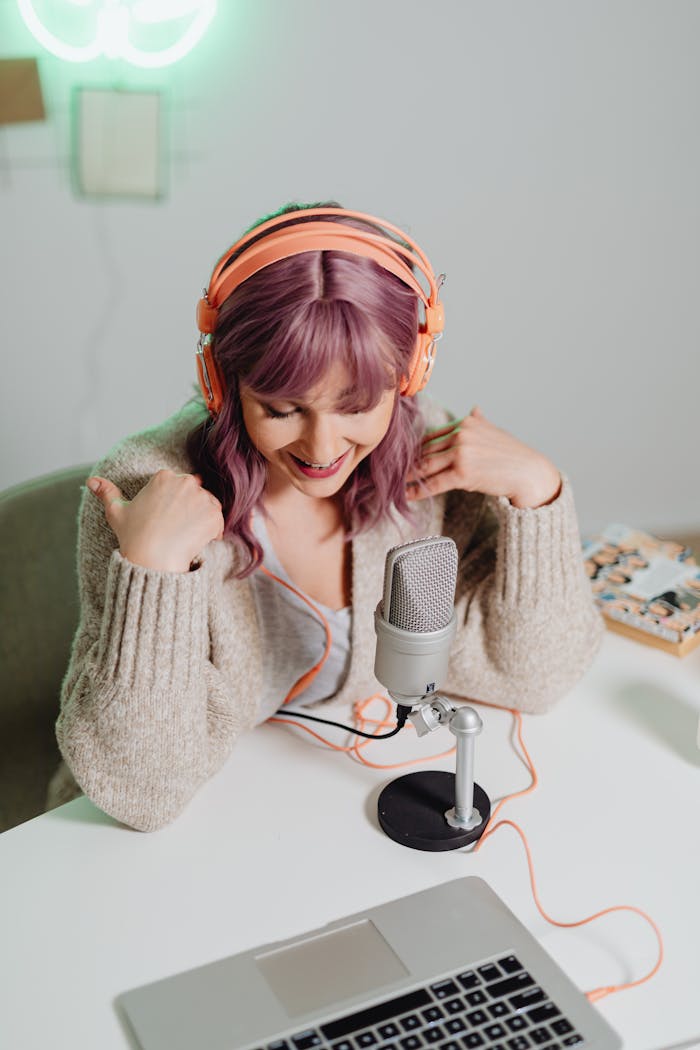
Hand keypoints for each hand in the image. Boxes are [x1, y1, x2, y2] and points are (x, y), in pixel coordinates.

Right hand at [87, 469, 223, 572]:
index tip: (166, 519)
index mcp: (164, 477)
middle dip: (191, 509)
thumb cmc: (133, 536)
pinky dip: (212, 533)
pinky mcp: (214, 514)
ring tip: (185, 536)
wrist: (151, 559)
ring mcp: (201, 497)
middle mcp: (185, 482)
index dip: (174, 503)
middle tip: (177, 529)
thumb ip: (107, 492)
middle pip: (196, 493)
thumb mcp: (116, 511)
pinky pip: (219, 522)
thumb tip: (91, 480)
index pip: (178, 485)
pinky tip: (195, 542)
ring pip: (209, 506)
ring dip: (202, 520)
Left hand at [406, 406, 561, 508]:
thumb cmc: (512, 455)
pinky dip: (419, 490)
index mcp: (466, 423)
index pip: (433, 436)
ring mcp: (462, 453)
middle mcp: (462, 434)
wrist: (529, 473)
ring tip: (396, 485)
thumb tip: (475, 408)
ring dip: (410, 477)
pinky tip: (408, 496)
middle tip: (393, 474)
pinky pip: (435, 483)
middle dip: (410, 464)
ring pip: (427, 466)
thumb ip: (480, 421)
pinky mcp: (463, 473)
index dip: (417, 450)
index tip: (405, 460)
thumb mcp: (494, 432)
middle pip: (427, 450)